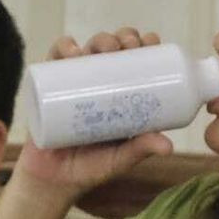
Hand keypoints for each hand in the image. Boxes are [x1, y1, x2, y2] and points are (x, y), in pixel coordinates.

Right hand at [13, 27, 175, 202]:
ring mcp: (75, 82)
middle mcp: (100, 83)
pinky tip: (74, 52)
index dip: (146, 46)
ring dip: (101, 39)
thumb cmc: (91, 168)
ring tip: (108, 48)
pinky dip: (64, 47)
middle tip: (130, 46)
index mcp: (123, 95)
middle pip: (116, 49)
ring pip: (89, 48)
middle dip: (126, 37)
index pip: (138, 62)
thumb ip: (141, 150)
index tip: (153, 43)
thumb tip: (168, 146)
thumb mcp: (121, 158)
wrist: (53, 180)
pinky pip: (55, 59)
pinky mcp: (50, 85)